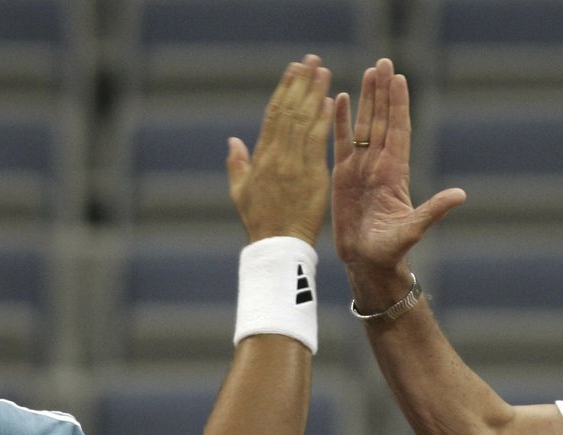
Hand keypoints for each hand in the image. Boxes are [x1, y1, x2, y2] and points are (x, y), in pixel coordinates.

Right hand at [227, 54, 333, 245]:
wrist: (277, 246)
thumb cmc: (260, 222)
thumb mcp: (240, 192)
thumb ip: (237, 164)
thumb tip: (232, 141)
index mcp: (260, 157)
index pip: (273, 114)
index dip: (284, 90)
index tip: (293, 70)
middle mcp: (276, 156)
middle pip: (289, 111)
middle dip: (300, 83)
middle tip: (311, 60)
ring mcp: (294, 164)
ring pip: (304, 121)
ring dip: (314, 94)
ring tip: (322, 71)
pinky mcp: (312, 176)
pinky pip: (317, 143)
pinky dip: (323, 120)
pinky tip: (329, 101)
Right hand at [332, 59, 464, 285]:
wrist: (367, 262)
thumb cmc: (391, 250)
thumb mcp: (414, 229)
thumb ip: (434, 210)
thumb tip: (460, 195)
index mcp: (395, 173)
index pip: (398, 130)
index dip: (398, 105)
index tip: (399, 79)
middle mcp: (379, 165)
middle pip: (382, 120)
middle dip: (383, 91)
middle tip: (384, 62)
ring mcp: (361, 168)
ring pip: (364, 125)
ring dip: (366, 99)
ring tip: (368, 72)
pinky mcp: (343, 175)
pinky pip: (340, 142)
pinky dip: (340, 121)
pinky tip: (339, 99)